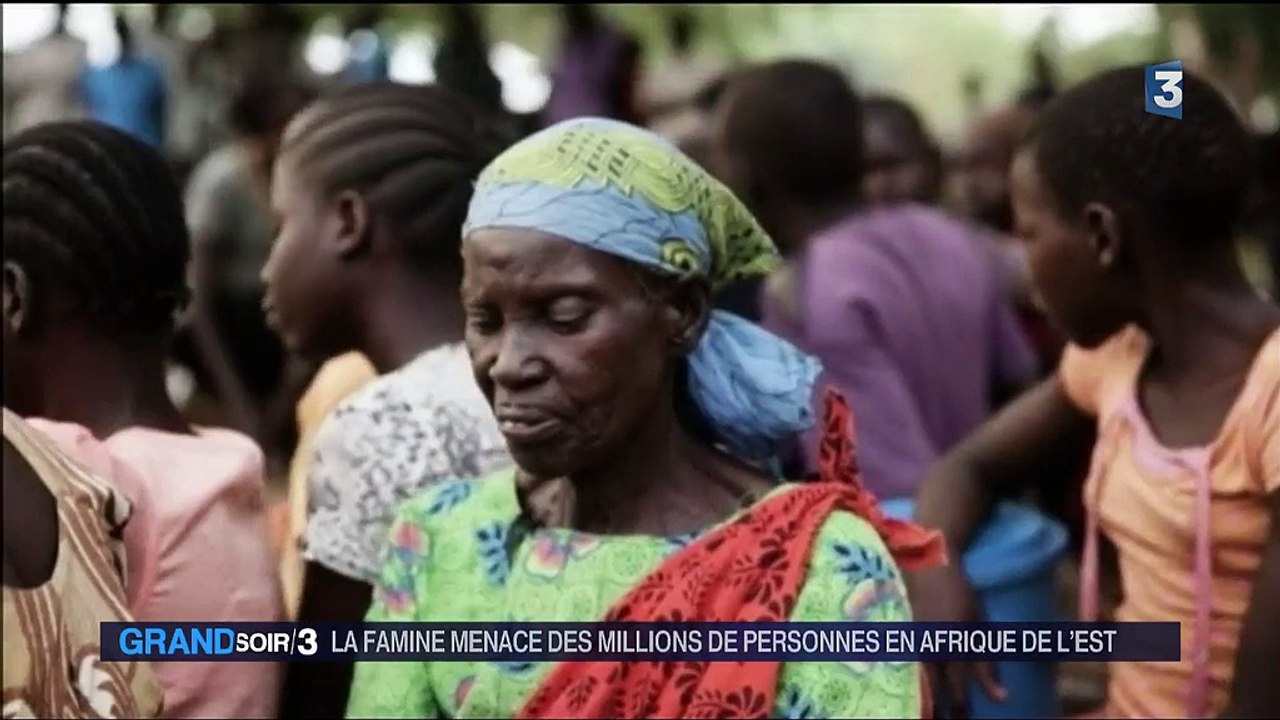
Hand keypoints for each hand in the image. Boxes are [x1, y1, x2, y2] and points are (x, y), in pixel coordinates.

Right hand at [907, 562, 1007, 717]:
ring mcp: (911, 644)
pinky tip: (908, 688)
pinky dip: (909, 680)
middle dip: (939, 711)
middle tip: (943, 719)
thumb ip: (987, 666)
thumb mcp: (980, 628)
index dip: (960, 712)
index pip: (957, 694)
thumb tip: (1001, 699)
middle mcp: (930, 652)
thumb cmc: (960, 594)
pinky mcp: (899, 636)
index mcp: (953, 651)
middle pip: (933, 693)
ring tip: (926, 712)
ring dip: (923, 698)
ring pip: (916, 682)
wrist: (928, 566)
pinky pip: (904, 667)